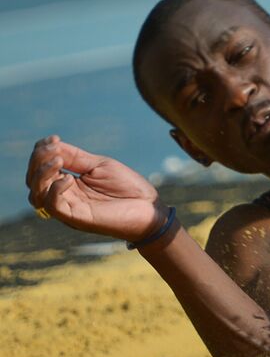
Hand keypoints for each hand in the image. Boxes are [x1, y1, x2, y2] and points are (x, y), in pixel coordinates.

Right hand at [25, 136, 163, 241]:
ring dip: (42, 174)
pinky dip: (54, 190)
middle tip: (53, 148)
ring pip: (37, 193)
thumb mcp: (100, 166)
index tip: (53, 138)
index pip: (41, 167)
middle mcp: (63, 195)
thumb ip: (75, 158)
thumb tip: (52, 144)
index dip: (41, 151)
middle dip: (38, 160)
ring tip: (58, 161)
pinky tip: (68, 178)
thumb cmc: (128, 188)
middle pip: (33, 179)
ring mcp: (68, 207)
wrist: (150, 209)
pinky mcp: (75, 218)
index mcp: (67, 182)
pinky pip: (52, 206)